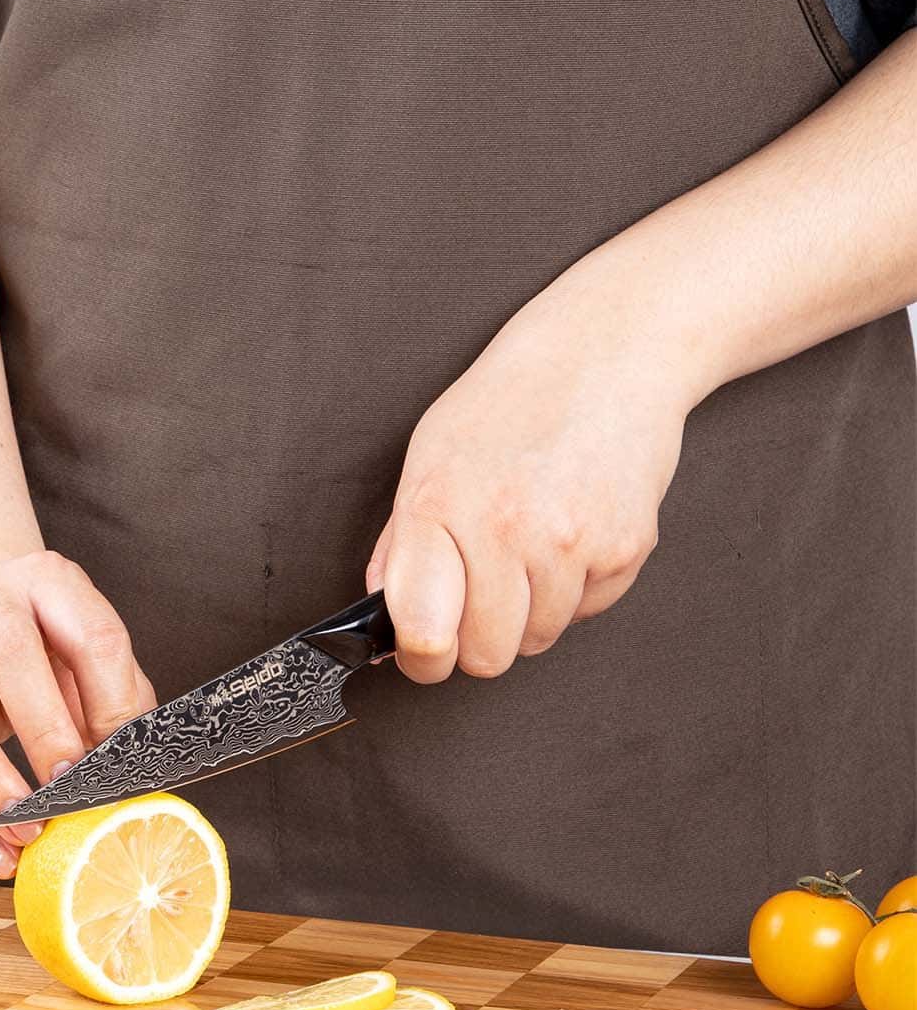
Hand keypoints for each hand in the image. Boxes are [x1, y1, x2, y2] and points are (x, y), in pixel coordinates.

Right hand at [0, 551, 154, 877]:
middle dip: (44, 725)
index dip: (112, 700)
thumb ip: (115, 699)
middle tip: (71, 786)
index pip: (91, 635)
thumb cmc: (44, 645)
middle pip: (7, 651)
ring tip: (28, 831)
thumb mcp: (88, 653)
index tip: (124, 761)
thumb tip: (130, 777)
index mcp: (48, 581)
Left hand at [368, 273, 690, 680]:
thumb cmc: (509, 404)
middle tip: (481, 595)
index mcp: (440, 507)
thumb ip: (403, 544)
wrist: (608, 351)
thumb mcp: (430, 459)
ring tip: (531, 547)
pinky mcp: (625, 549)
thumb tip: (385, 616)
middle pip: (487, 656)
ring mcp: (570, 542)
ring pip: (537, 640)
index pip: (423, 633)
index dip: (421, 658)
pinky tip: (571, 532)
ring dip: (530, 612)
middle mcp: (504, 529)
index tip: (423, 651)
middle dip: (479, 638)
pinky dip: (577, 589)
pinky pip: (588, 612)